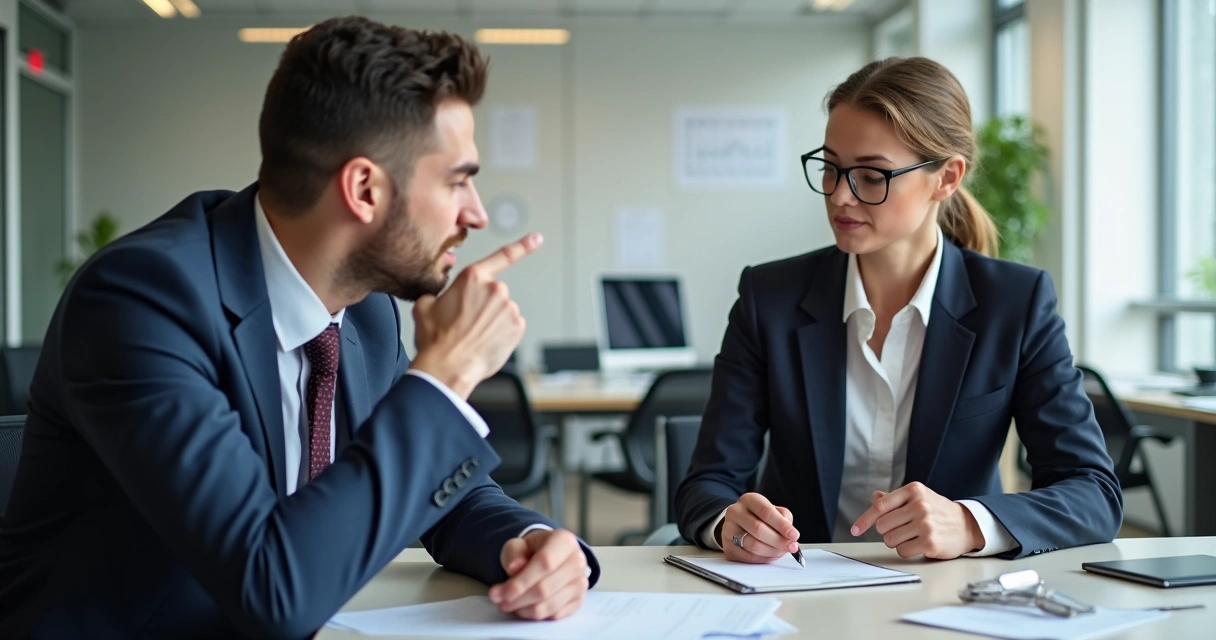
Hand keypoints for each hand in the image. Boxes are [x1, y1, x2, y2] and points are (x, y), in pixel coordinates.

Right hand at [411, 234, 541, 397]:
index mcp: (472, 277)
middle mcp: (495, 289)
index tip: (537, 238)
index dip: (523, 246)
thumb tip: (437, 299)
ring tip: (473, 336)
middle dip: (483, 306)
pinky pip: (511, 327)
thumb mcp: (424, 306)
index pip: (502, 256)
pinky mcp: (517, 327)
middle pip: (493, 294)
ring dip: (492, 321)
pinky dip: (501, 334)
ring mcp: (509, 308)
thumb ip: (436, 294)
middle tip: (466, 323)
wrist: (448, 367)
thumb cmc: (436, 340)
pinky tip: (485, 342)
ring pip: (502, 312)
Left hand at [489, 529, 588, 620]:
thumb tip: (515, 568)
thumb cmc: (533, 550)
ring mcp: (580, 582)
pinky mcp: (579, 600)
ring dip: (523, 610)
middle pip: (546, 588)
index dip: (522, 581)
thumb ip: (514, 553)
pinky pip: (555, 615)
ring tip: (506, 605)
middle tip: (498, 601)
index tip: (501, 592)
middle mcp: (577, 561)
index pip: (544, 563)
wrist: (550, 556)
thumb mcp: (518, 544)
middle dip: (517, 599)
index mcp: (564, 541)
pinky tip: (521, 608)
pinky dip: (534, 616)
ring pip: (549, 605)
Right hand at [717, 492, 799, 563]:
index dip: (782, 525)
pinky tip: (770, 556)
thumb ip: (784, 519)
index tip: (794, 535)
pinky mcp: (727, 547)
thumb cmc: (760, 517)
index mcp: (749, 500)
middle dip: (778, 541)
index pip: (766, 512)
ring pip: (753, 545)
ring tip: (781, 552)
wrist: (738, 524)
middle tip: (791, 547)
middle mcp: (735, 512)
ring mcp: (728, 530)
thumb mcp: (774, 511)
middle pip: (758, 529)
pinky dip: (762, 559)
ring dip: (772, 551)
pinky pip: (747, 557)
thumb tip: (789, 534)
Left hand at [850, 482, 983, 558]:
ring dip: (897, 541)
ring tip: (912, 536)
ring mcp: (925, 524)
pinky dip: (907, 550)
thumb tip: (875, 497)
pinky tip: (919, 544)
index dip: (865, 520)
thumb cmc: (938, 511)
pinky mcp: (930, 542)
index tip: (855, 530)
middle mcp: (919, 505)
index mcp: (913, 490)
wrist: (967, 525)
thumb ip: (895, 499)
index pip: (879, 506)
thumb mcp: (918, 497)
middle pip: (882, 526)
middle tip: (903, 529)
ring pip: (890, 540)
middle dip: (888, 531)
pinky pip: (902, 551)